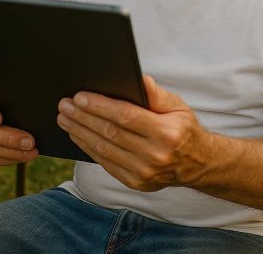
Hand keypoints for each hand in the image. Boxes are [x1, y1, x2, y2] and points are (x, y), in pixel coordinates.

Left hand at [56, 75, 213, 190]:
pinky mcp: (135, 183)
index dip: (100, 106)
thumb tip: (139, 79)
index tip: (79, 97)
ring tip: (65, 118)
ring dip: (80, 132)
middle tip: (64, 105)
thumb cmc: (183, 129)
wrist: (198, 164)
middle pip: (110, 133)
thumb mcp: (177, 106)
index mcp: (166, 132)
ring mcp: (144, 172)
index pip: (126, 116)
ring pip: (104, 150)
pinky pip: (106, 163)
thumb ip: (156, 93)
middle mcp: (155, 155)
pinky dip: (88, 148)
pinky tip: (77, 135)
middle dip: (83, 117)